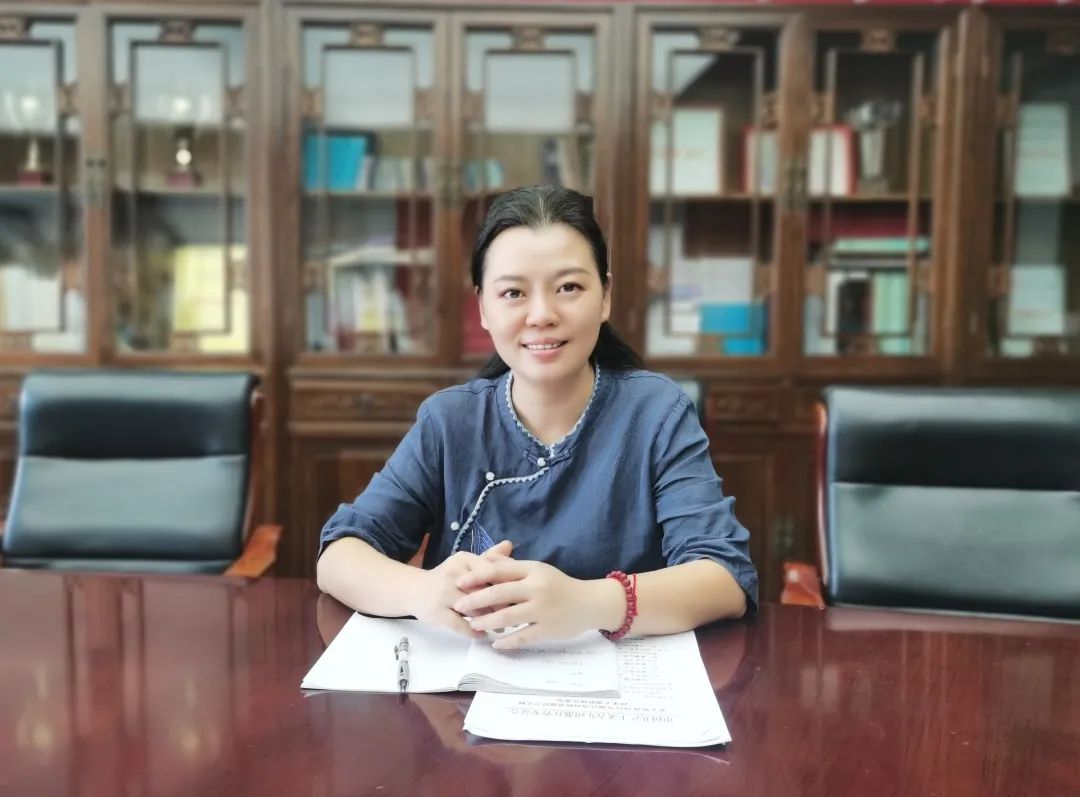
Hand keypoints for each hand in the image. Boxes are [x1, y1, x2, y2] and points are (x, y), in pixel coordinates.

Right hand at [411, 540, 512, 637]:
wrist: (413, 590)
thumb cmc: (447, 577)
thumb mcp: (466, 563)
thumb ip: (489, 557)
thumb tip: (510, 545)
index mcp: (463, 559)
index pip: (492, 572)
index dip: (508, 585)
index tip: (520, 596)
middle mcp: (454, 574)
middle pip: (485, 591)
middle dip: (502, 605)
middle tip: (516, 615)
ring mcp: (444, 594)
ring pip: (474, 609)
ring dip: (490, 621)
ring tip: (502, 628)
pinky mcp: (437, 612)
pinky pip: (459, 625)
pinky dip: (473, 631)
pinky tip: (482, 635)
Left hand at [452, 559, 599, 649]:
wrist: (590, 602)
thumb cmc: (559, 585)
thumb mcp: (538, 570)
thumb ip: (513, 567)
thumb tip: (485, 561)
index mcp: (533, 570)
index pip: (500, 570)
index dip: (477, 576)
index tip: (459, 583)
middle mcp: (536, 588)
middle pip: (500, 593)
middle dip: (475, 600)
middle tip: (458, 606)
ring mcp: (542, 609)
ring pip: (508, 616)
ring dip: (486, 621)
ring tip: (472, 624)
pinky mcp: (548, 629)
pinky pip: (522, 636)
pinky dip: (507, 641)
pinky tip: (495, 643)